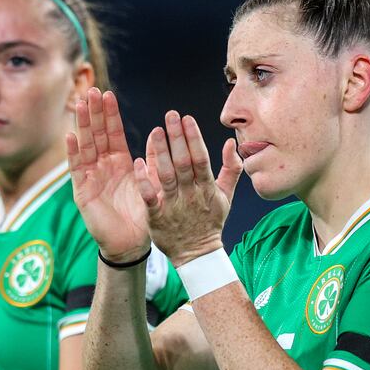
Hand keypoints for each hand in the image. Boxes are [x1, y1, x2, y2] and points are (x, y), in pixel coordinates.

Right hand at [66, 87, 150, 262]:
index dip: (110, 114)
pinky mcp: (82, 192)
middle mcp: (102, 166)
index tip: (108, 94)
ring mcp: (90, 177)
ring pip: (85, 146)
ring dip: (82, 125)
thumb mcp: (149, 183)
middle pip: (97, 134)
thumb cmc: (141, 215)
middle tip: (91, 90)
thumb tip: (158, 135)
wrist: (131, 243)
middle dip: (94, 113)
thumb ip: (151, 161)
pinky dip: (73, 152)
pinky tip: (70, 136)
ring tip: (79, 104)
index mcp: (119, 162)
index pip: (113, 133)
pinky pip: (76, 169)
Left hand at [135, 112, 241, 266]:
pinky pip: (150, 197)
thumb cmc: (210, 221)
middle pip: (183, 163)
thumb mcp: (226, 196)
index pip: (200, 158)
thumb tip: (231, 143)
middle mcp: (190, 195)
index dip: (194, 137)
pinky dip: (144, 180)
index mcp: (206, 188)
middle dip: (177, 138)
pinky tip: (138, 161)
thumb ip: (231, 169)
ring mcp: (173, 206)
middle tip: (170, 115)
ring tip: (155, 131)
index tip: (186, 118)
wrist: (197, 254)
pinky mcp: (157, 217)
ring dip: (160, 153)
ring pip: (167, 176)